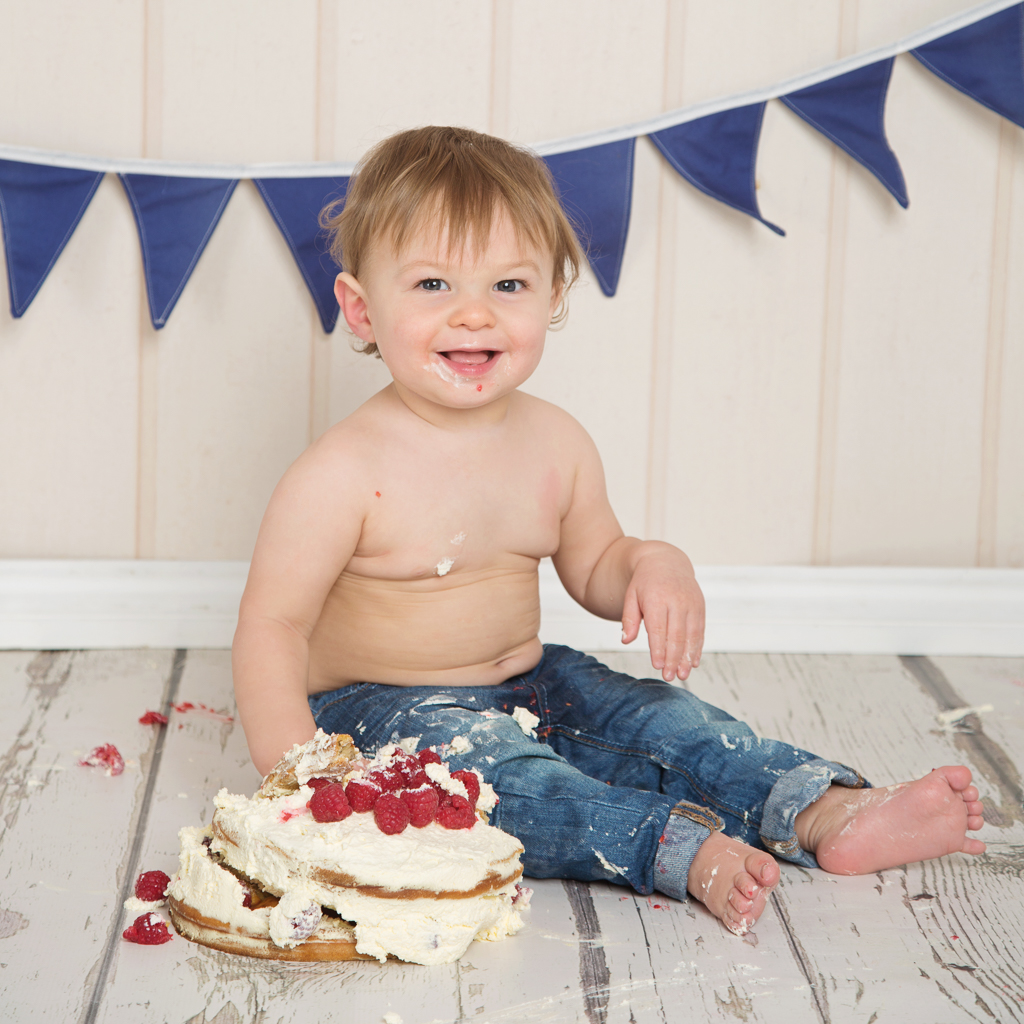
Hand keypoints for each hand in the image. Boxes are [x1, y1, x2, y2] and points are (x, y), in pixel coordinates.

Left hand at [620, 546, 704, 681]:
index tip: (657, 666)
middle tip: (669, 676)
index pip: (658, 628)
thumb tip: (625, 640)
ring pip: (691, 635)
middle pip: (676, 635)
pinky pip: (700, 630)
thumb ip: (629, 619)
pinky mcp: (700, 607)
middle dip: (673, 658)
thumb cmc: (644, 583)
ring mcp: (691, 603)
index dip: (658, 649)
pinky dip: (697, 648)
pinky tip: (693, 662)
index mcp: (656, 598)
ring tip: (682, 675)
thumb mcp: (631, 596)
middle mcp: (677, 600)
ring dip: (687, 657)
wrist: (665, 561)